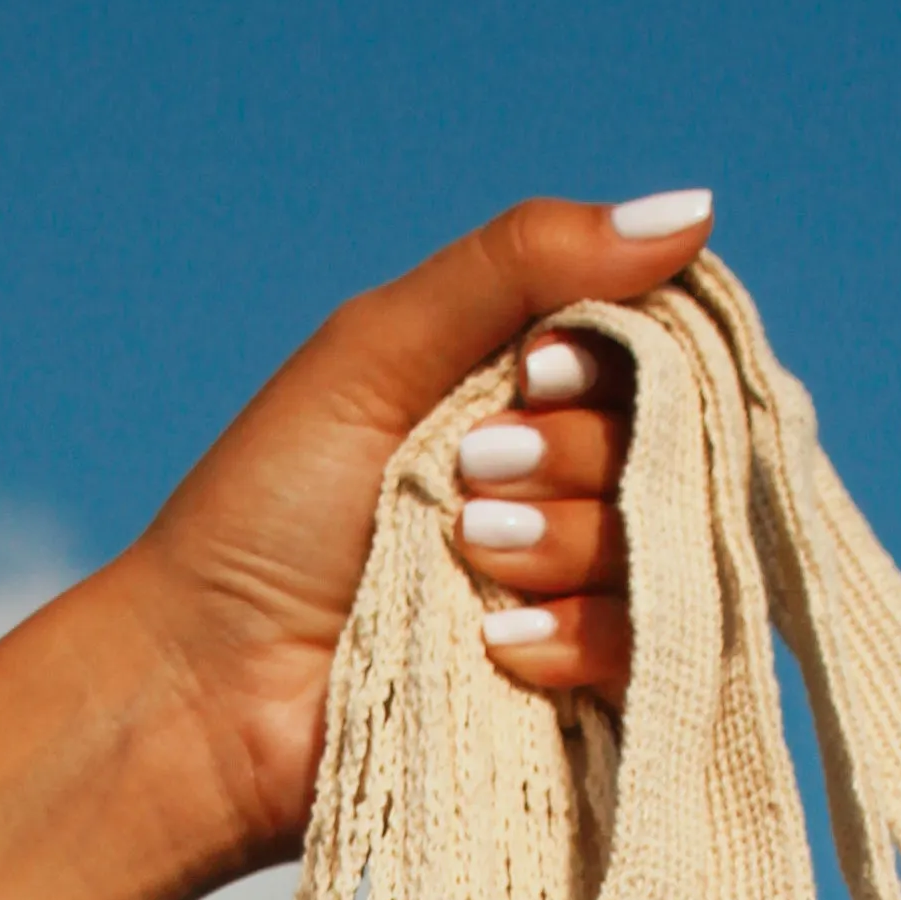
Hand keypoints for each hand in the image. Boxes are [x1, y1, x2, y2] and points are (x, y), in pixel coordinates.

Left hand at [120, 189, 711, 867]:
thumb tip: (693, 210)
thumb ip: (520, 264)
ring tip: (465, 553)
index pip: (647, 346)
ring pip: (655, 547)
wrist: (207, 687)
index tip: (529, 373)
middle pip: (662, 444)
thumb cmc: (268, 510)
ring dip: (561, 542)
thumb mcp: (378, 351)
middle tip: (470, 470)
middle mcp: (554, 483)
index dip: (610, 359)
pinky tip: (496, 641)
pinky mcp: (565, 689)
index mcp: (514, 392)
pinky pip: (641, 650)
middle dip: (565, 453)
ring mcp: (562, 589)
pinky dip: (575, 634)